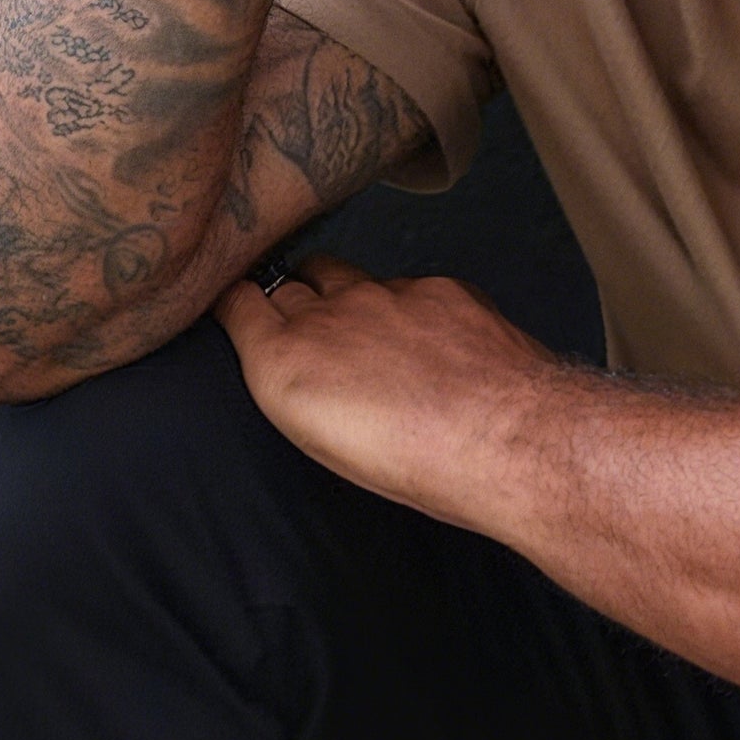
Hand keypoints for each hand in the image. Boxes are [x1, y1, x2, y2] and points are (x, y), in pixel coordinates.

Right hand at [214, 254, 557, 524]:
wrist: (500, 433)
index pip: (239, 302)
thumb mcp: (324, 441)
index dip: (239, 302)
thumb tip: (306, 367)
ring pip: (351, 276)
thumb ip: (301, 387)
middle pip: (293, 282)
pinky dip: (410, 308)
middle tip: (307, 320)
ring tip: (371, 334)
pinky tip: (431, 342)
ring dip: (351, 298)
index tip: (241, 306)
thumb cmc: (412, 463)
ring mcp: (387, 292)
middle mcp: (329, 313)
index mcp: (286, 360)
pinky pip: (410, 287)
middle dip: (295, 295)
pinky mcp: (438, 286)